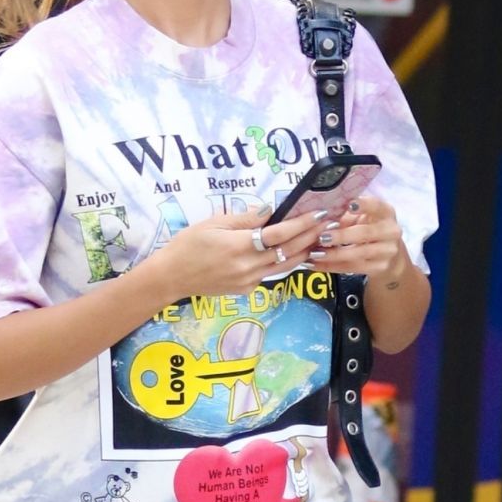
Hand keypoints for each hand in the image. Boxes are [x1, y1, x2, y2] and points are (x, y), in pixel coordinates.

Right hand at [140, 203, 329, 305]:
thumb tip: (270, 212)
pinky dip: (286, 261)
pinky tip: (297, 252)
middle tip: (329, 223)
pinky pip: (271, 273)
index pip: (279, 234)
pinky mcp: (247, 290)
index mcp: (239, 247)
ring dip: (305, 251)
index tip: (319, 213)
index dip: (301, 223)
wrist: (172, 277)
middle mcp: (248, 267)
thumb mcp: (214, 223)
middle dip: (311, 236)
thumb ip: (245, 219)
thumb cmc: (188, 245)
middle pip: (288, 251)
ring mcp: (249, 281)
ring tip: (321, 238)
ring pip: (285, 265)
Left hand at [306, 195, 407, 283]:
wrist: (389, 254)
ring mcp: (387, 251)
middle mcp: (391, 231)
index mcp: (386, 212)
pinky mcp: (380, 267)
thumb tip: (322, 216)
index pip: (377, 206)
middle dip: (342, 236)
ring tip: (314, 253)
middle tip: (322, 237)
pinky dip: (332, 266)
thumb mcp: (362, 217)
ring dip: (334, 254)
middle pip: (365, 233)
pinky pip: (352, 268)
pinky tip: (316, 264)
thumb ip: (346, 214)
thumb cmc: (369, 227)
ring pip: (358, 254)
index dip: (364, 205)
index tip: (349, 204)